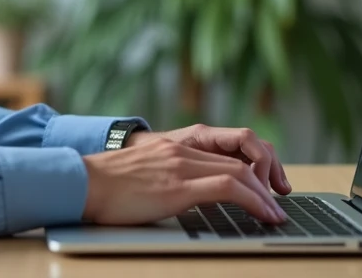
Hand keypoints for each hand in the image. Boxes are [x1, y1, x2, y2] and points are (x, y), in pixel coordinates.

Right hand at [81, 135, 288, 225]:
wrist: (82, 183)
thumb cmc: (107, 187)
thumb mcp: (144, 173)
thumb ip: (167, 175)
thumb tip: (183, 195)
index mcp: (175, 146)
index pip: (228, 151)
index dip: (255, 169)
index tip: (266, 189)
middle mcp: (182, 150)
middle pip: (241, 159)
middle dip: (268, 182)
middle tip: (278, 205)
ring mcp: (181, 165)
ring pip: (241, 171)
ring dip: (265, 196)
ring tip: (276, 215)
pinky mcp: (178, 185)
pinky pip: (229, 187)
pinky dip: (254, 201)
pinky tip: (264, 215)